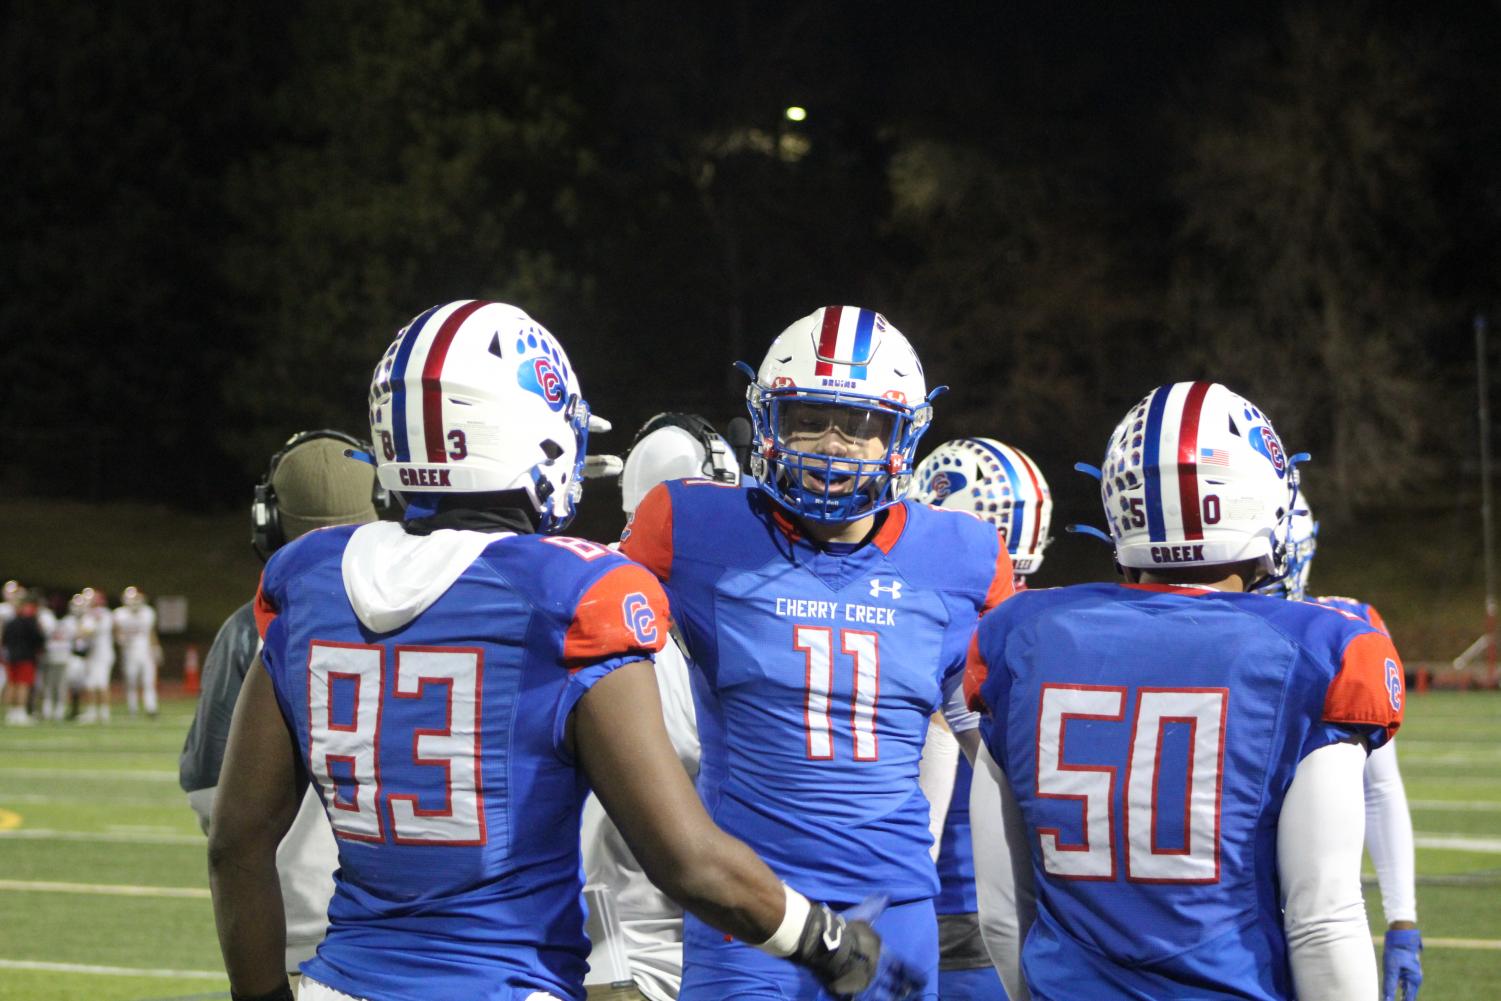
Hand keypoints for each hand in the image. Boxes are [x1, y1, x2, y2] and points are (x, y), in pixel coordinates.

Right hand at [791, 896, 921, 1000]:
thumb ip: (875, 907)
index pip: (904, 968)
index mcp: (882, 954)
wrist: (825, 945)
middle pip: (896, 986)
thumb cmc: (846, 929)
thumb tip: (888, 895)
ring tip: (895, 1000)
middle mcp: (877, 971)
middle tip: (910, 993)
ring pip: (883, 997)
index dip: (915, 976)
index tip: (923, 982)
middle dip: (904, 990)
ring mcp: (864, 984)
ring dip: (891, 999)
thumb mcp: (863, 915)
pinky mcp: (850, 993)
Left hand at [1382, 927, 1421, 1000]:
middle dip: (1401, 999)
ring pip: (1405, 988)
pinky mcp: (1406, 969)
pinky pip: (1402, 981)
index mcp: (1413, 980)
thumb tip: (1387, 999)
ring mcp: (1411, 974)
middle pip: (1407, 995)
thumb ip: (1389, 985)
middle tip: (1388, 999)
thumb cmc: (1396, 951)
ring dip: (1399, 994)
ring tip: (1390, 997)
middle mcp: (1415, 978)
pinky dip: (1398, 986)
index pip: (1408, 999)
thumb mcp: (1391, 969)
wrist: (1401, 935)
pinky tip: (1393, 987)